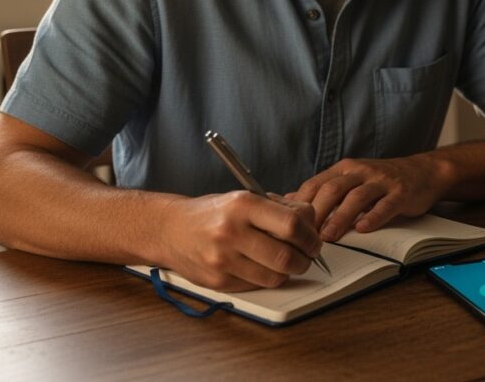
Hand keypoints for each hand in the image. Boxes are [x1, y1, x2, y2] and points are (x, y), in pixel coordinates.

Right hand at [157, 191, 322, 291]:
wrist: (171, 229)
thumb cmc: (214, 213)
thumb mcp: (245, 198)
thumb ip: (280, 208)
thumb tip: (311, 222)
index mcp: (242, 205)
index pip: (291, 225)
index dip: (310, 236)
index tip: (314, 240)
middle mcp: (231, 231)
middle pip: (286, 256)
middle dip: (305, 259)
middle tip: (307, 256)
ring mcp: (223, 259)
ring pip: (275, 276)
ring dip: (289, 272)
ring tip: (287, 262)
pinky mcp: (218, 281)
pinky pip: (256, 286)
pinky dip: (267, 279)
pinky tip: (263, 268)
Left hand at [288, 155, 448, 241]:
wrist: (423, 172)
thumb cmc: (381, 181)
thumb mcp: (351, 179)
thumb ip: (324, 189)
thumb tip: (288, 200)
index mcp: (345, 169)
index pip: (316, 183)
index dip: (301, 204)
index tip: (288, 224)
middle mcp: (361, 171)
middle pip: (333, 189)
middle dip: (317, 212)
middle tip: (304, 235)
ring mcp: (382, 181)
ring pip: (356, 197)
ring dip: (340, 217)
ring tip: (328, 236)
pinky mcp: (401, 192)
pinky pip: (385, 205)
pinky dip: (373, 217)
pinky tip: (363, 229)